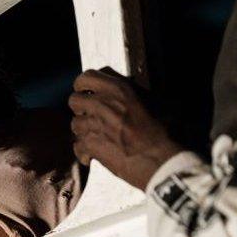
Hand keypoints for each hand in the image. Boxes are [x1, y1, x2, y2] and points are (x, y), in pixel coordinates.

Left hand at [69, 68, 183, 189]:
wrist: (159, 159)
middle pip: (74, 100)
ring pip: (74, 123)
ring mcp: (93, 125)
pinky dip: (85, 151)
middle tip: (91, 114)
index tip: (87, 91)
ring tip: (98, 135)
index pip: (86, 77)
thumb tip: (132, 92)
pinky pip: (77, 145)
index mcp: (118, 89)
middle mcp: (101, 104)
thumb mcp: (155, 101)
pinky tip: (96, 153)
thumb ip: (135, 93)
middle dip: (80, 107)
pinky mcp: (89, 145)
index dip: (84, 84)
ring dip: (84, 129)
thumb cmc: (163, 131)